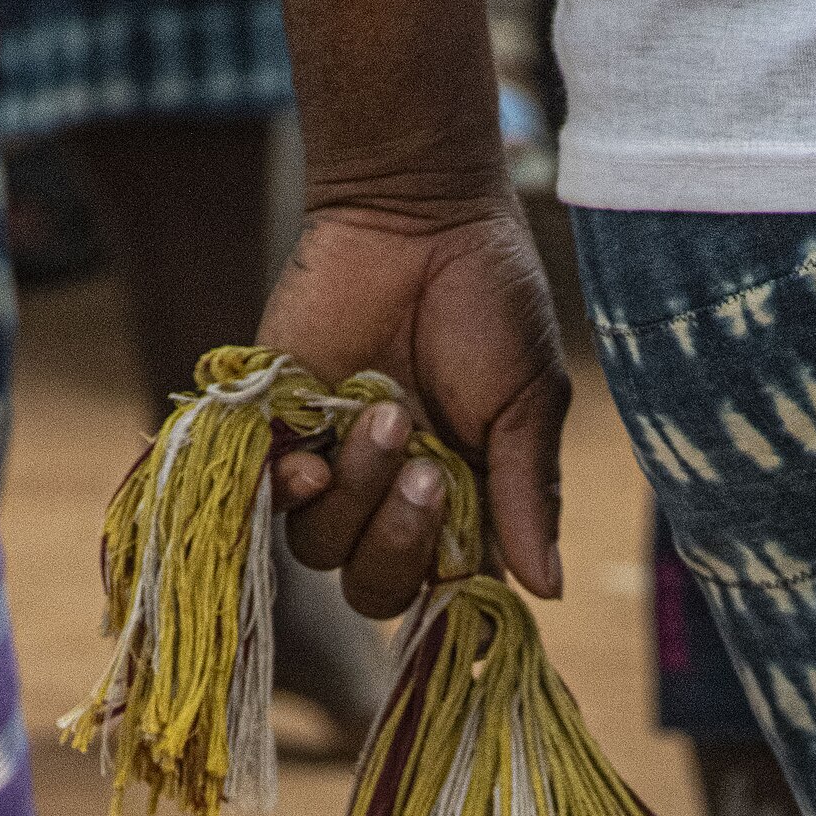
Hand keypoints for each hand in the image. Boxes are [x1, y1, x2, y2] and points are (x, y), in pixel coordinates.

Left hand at [260, 188, 569, 618]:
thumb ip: (529, 495)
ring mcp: (333, 466)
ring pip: (321, 549)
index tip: (466, 577)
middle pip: (376, 586)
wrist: (420, 214)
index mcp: (460, 501)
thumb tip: (549, 592)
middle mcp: (391, 497)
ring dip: (355, 495)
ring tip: (386, 416)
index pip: (446, 589)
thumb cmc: (490, 303)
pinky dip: (285, 490)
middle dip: (400, 545)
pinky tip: (309, 460)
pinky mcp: (279, 427)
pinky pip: (266, 498)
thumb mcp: (528, 403)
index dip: (451, 600)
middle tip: (428, 473)